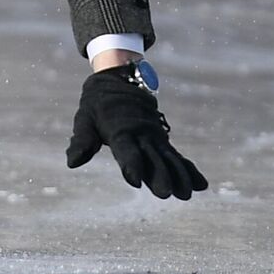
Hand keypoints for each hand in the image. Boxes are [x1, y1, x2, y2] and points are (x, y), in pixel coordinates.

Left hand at [66, 68, 207, 199]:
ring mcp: (154, 137)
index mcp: (119, 131)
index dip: (130, 164)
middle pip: (151, 158)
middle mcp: (140, 135)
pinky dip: (187, 169)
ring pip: (168, 159)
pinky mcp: (161, 140)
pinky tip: (200, 185)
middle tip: (168, 194)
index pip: (126, 150)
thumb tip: (72, 162)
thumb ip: (82, 141)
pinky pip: (176, 156)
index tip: (135, 180)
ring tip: (187, 194)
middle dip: (160, 176)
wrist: (119, 79)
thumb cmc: (97, 104)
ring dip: (178, 176)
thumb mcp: (85, 119)